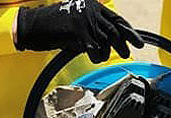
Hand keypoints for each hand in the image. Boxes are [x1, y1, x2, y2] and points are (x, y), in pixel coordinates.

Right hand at [15, 0, 143, 63]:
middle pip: (114, 29)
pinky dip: (96, 55)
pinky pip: (94, 47)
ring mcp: (84, 20)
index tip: (137, 42)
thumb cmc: (54, 27)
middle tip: (128, 53)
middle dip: (123, 43)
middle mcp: (90, 10)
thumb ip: (93, 29)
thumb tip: (109, 43)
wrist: (32, 25)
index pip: (116, 19)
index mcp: (92, 6)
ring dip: (107, 52)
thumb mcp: (77, 24)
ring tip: (103, 57)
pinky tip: (94, 58)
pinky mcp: (76, 30)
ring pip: (105, 39)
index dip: (128, 32)